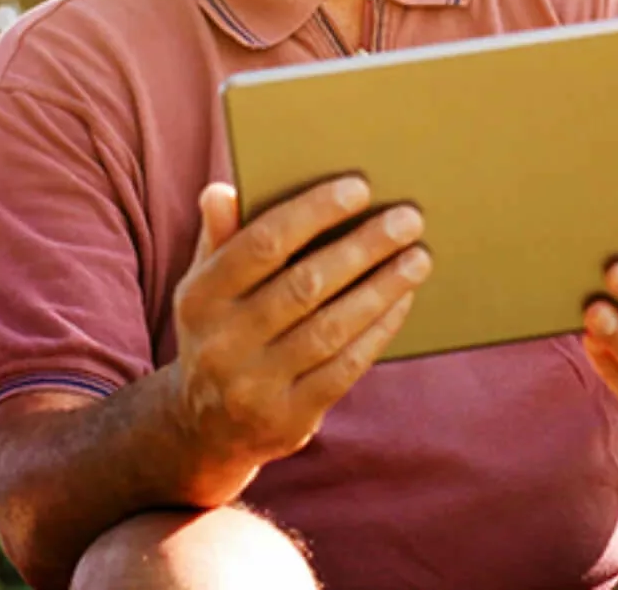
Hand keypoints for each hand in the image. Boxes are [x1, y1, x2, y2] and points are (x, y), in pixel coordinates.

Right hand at [165, 176, 430, 504]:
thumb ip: (219, 238)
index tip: (360, 188)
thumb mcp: (205, 288)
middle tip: (408, 220)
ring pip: (331, 328)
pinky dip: (379, 331)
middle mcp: (221, 343)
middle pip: (305, 285)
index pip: (262, 244)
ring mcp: (254, 386)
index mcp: (200, 298)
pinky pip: (345, 367)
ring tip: (418, 258)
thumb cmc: (220, 332)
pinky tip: (402, 301)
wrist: (203, 430)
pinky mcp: (288, 419)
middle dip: (363, 248)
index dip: (313, 212)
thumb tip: (222, 190)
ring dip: (382, 289)